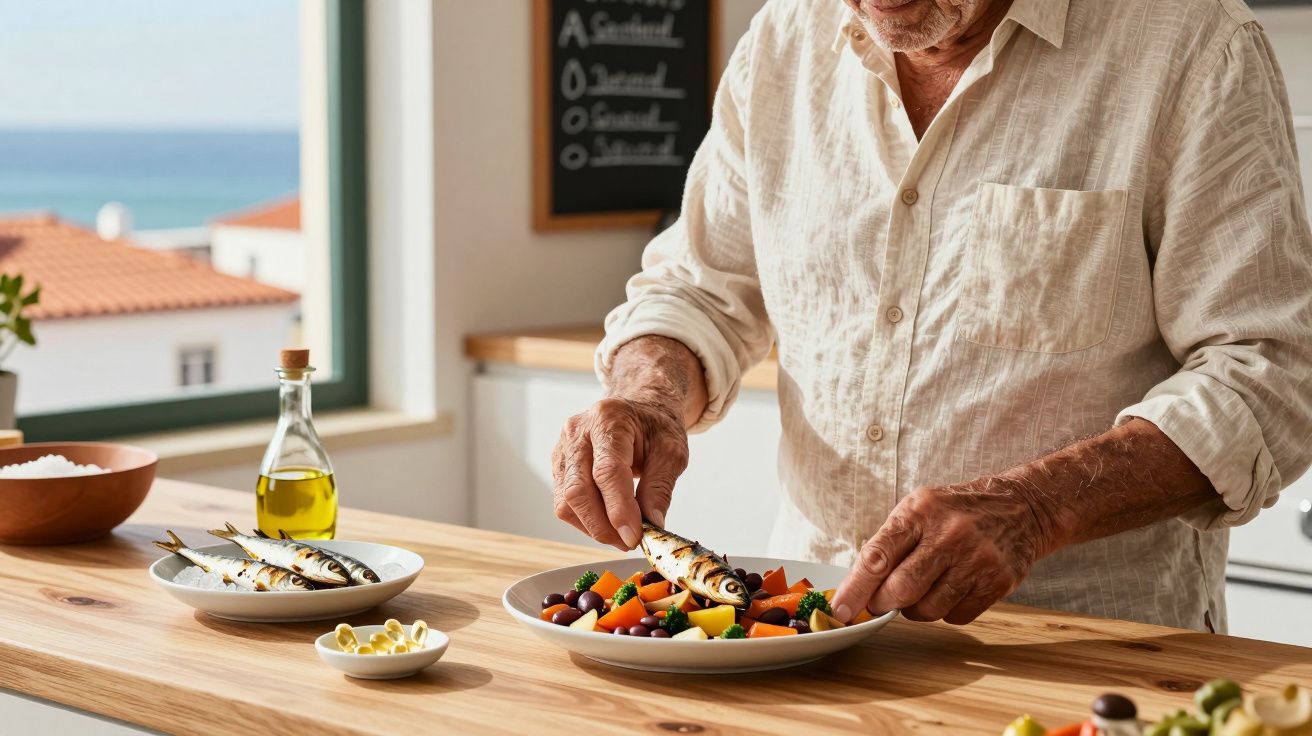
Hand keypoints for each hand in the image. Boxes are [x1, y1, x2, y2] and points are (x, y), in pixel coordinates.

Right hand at [551, 397, 689, 549]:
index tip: (633, 537)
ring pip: (566, 502)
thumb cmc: (655, 428)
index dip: (618, 509)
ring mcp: (562, 448)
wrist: (638, 412)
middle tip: (630, 542)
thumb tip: (652, 525)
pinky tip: (608, 521)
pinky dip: (586, 520)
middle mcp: (577, 431)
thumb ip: (660, 488)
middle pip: (579, 490)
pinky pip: (564, 504)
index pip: (607, 471)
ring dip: (594, 527)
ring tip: (622, 533)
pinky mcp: (559, 466)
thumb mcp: (672, 452)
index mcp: (608, 419)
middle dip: (604, 526)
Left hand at [830, 478, 1059, 624]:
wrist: (1020, 508)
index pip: (877, 556)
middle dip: (883, 603)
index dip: (855, 589)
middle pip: (901, 589)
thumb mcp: (917, 510)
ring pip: (928, 609)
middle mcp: (948, 534)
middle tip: (882, 601)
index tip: (840, 611)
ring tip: (925, 587)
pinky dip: (946, 611)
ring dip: (916, 609)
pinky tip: (953, 588)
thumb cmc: (954, 512)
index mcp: (919, 511)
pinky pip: (956, 616)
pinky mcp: (998, 581)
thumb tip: (855, 590)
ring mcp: (976, 558)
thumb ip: (887, 544)